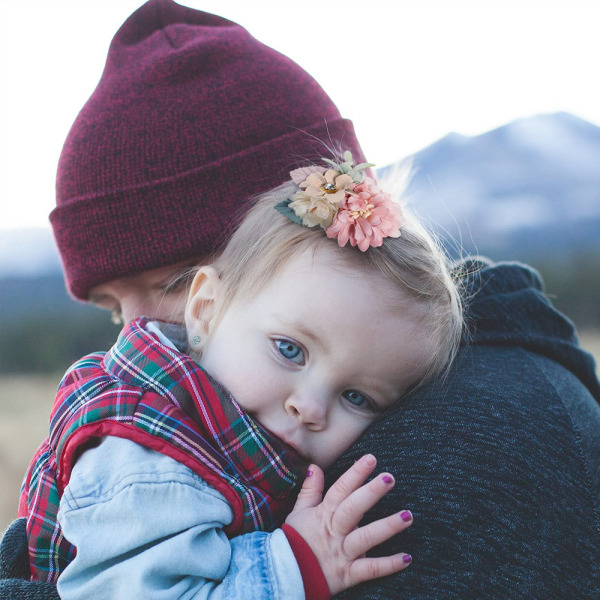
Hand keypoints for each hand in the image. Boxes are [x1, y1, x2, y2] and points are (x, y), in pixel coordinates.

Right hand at [284, 454, 412, 595]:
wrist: (286, 575)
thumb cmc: (295, 541)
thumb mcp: (298, 512)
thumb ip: (310, 490)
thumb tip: (316, 467)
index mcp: (324, 514)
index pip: (340, 490)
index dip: (355, 473)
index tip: (371, 459)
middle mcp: (335, 531)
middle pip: (353, 509)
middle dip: (371, 492)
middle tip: (389, 478)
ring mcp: (342, 553)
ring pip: (366, 538)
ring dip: (387, 527)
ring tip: (407, 515)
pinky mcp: (348, 574)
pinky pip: (371, 569)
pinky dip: (389, 565)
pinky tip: (407, 558)